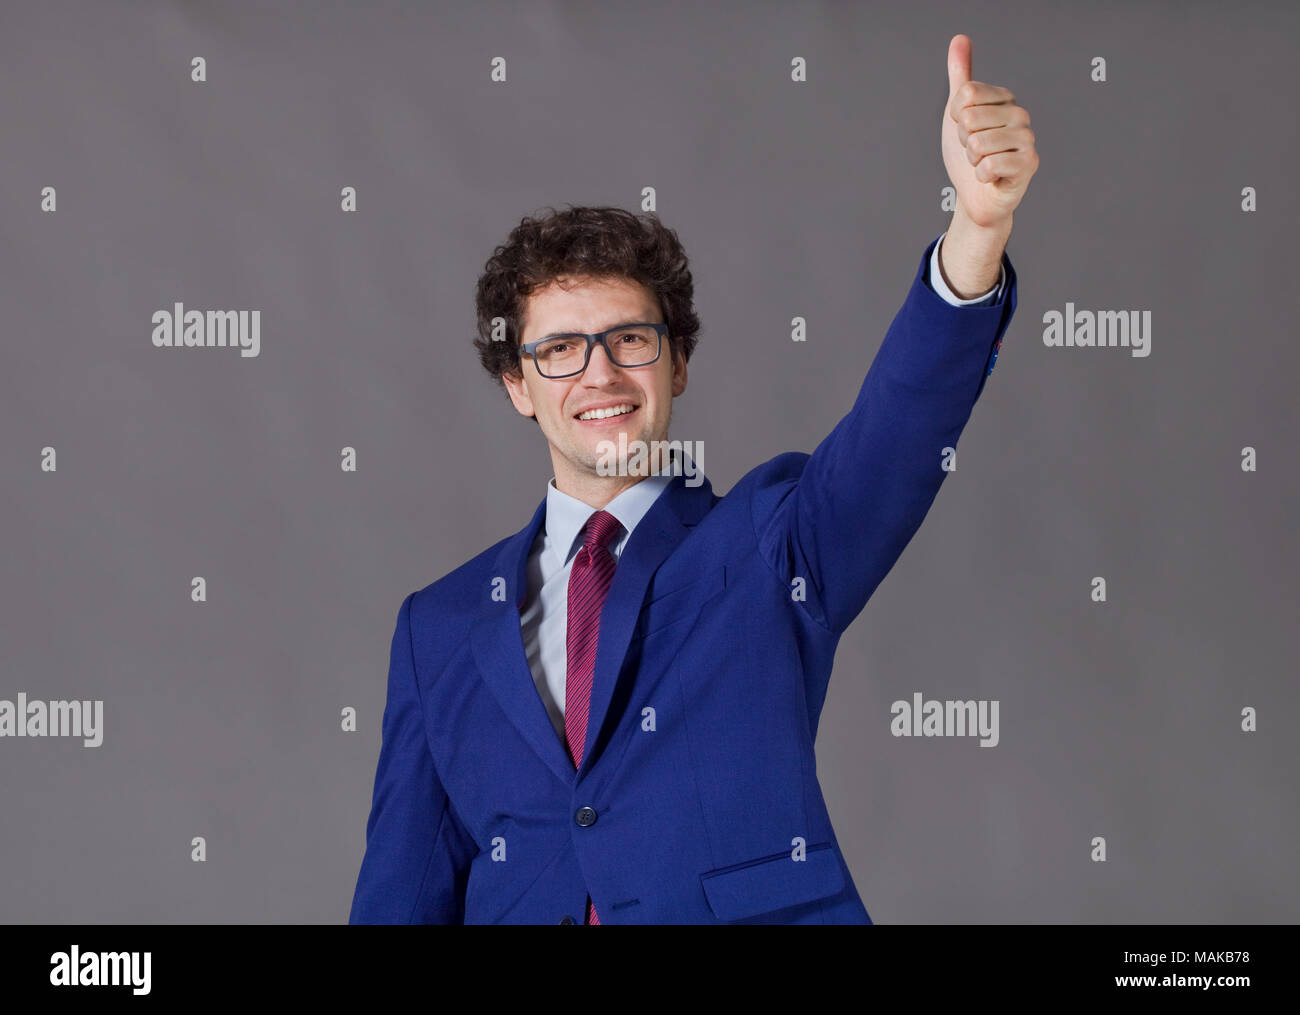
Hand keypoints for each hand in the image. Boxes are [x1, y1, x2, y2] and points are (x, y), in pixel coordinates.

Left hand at [942, 34, 1037, 229]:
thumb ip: (960, 75)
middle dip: (963, 141)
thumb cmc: (970, 155)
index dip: (955, 118)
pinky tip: (992, 177)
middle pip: (969, 118)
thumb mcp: (958, 112)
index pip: (965, 94)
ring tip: (983, 163)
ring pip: (977, 142)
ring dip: (972, 159)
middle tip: (975, 151)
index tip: (965, 130)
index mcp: (1005, 98)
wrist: (976, 195)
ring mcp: (1027, 139)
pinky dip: (981, 176)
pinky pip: (987, 165)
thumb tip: (960, 38)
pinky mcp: (1028, 165)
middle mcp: (1020, 114)